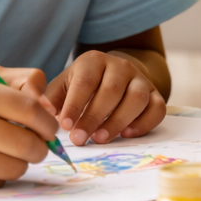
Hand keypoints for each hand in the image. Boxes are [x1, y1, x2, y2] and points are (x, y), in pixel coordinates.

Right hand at [0, 74, 56, 190]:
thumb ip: (25, 81)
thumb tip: (51, 107)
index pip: (31, 110)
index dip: (48, 123)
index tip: (50, 128)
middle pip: (27, 143)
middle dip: (41, 147)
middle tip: (37, 145)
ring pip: (14, 167)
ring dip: (21, 163)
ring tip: (10, 153)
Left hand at [42, 51, 166, 145]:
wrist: (113, 75)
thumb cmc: (82, 86)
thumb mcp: (63, 85)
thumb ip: (50, 98)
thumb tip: (43, 111)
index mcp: (94, 61)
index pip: (86, 80)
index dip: (75, 104)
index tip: (65, 126)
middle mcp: (121, 66)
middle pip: (112, 90)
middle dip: (94, 117)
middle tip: (80, 139)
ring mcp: (141, 79)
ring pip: (137, 98)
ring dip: (118, 121)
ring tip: (101, 139)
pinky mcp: (155, 94)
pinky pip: (157, 108)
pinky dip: (144, 123)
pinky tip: (127, 135)